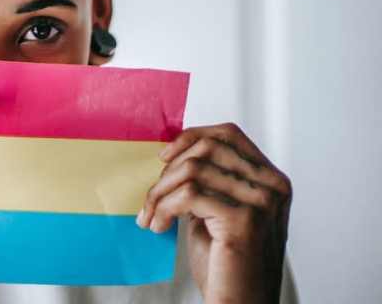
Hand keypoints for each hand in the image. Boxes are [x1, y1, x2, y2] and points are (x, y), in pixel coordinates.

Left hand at [137, 123, 291, 303]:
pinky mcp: (243, 220)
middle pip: (208, 148)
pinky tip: (158, 227)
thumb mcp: (216, 211)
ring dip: (160, 193)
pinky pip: (188, 195)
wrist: (241, 303)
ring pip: (193, 170)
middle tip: (152, 198)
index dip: (192, 137)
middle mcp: (272, 186)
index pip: (229, 134)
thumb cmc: (226, 263)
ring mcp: (261, 202)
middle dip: (169, 171)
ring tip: (150, 216)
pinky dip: (164, 209)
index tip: (163, 157)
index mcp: (270, 180)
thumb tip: (171, 155)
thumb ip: (207, 182)